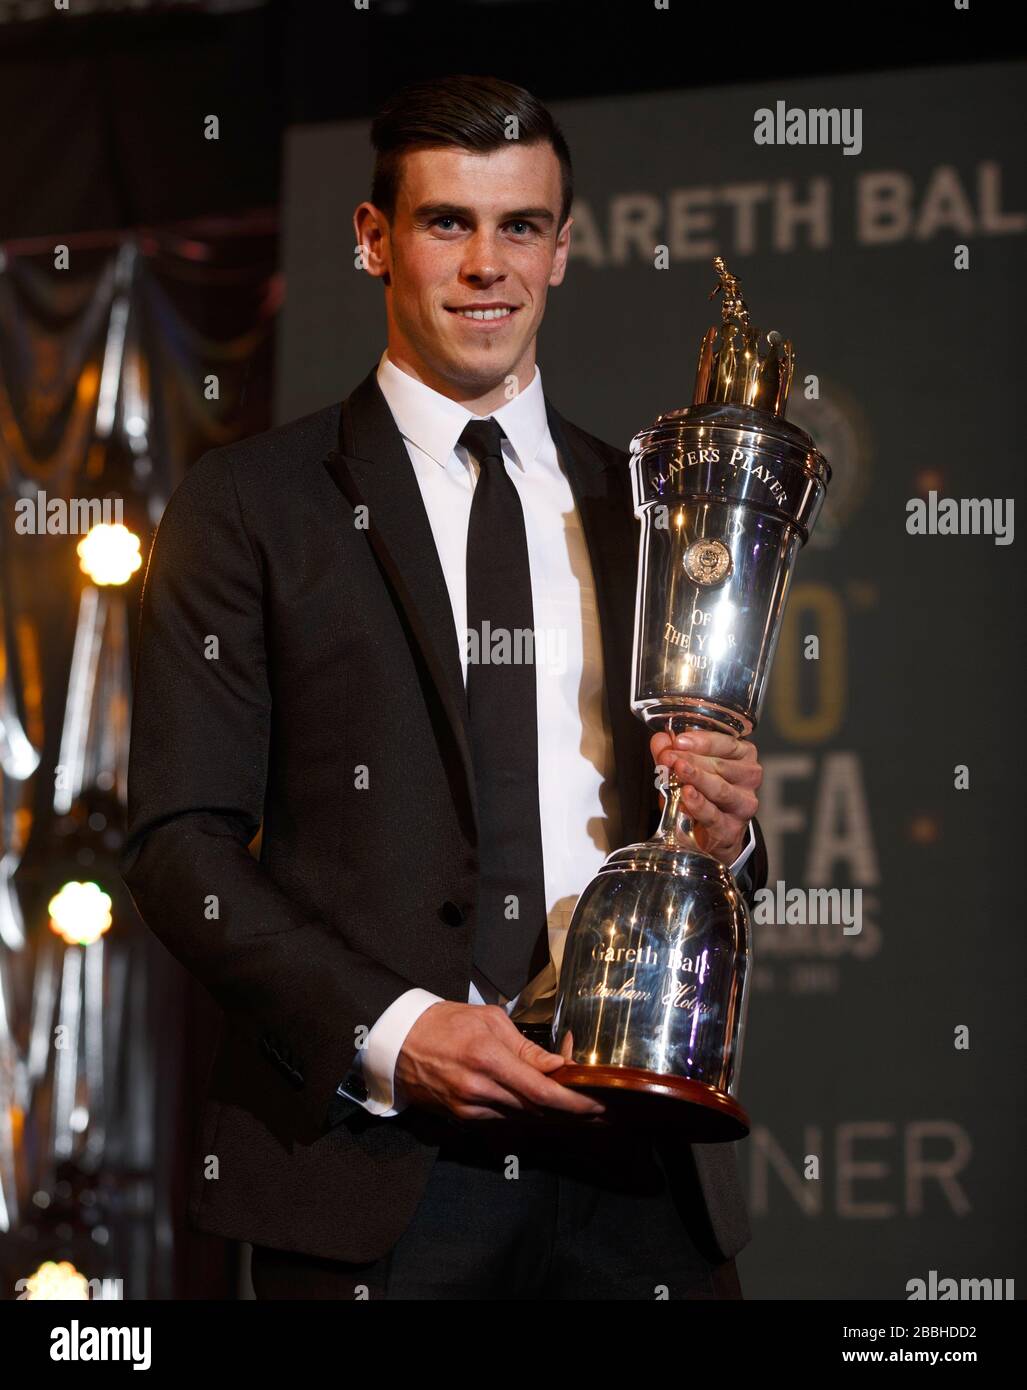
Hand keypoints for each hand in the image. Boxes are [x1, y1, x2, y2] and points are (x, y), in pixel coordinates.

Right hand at [395, 1001, 605, 1121]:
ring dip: (550, 1115)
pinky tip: (540, 1107)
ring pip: (522, 1119)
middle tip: (598, 1112)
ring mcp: (468, 1108)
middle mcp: (479, 1089)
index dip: (574, 1103)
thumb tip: (558, 1067)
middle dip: (570, 1113)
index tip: (597, 1106)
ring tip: (576, 1109)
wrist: (398, 1041)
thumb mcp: (489, 1020)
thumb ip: (526, 1048)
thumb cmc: (445, 1022)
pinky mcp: (461, 1118)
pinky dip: (524, 1114)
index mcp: (488, 1058)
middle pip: (536, 1111)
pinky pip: (502, 1119)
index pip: (541, 1091)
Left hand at [650, 729, 761, 866]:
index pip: (728, 744)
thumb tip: (660, 740)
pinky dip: (699, 804)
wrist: (709, 835)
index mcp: (743, 756)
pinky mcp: (731, 829)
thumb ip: (672, 754)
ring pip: (720, 789)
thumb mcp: (684, 770)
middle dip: (691, 759)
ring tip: (678, 770)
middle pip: (720, 766)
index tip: (679, 740)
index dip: (703, 741)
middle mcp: (748, 779)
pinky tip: (687, 794)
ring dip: (696, 778)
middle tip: (668, 756)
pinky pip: (714, 815)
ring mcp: (743, 805)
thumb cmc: (702, 794)